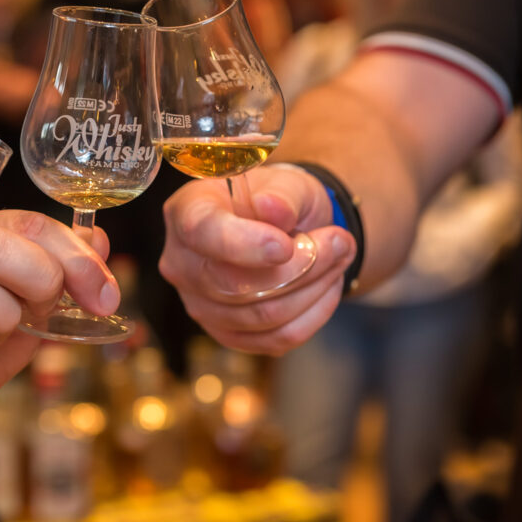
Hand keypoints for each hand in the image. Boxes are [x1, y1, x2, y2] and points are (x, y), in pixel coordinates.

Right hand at [160, 164, 357, 355]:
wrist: (284, 229)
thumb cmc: (278, 200)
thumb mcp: (286, 183)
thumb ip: (282, 194)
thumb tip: (273, 209)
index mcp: (187, 212)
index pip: (202, 233)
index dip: (245, 244)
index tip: (285, 245)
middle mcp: (182, 263)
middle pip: (233, 285)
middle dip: (299, 267)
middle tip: (339, 241)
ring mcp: (200, 305)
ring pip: (263, 316)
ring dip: (314, 287)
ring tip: (338, 257)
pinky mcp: (228, 335)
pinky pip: (278, 339)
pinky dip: (314, 313)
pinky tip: (327, 285)